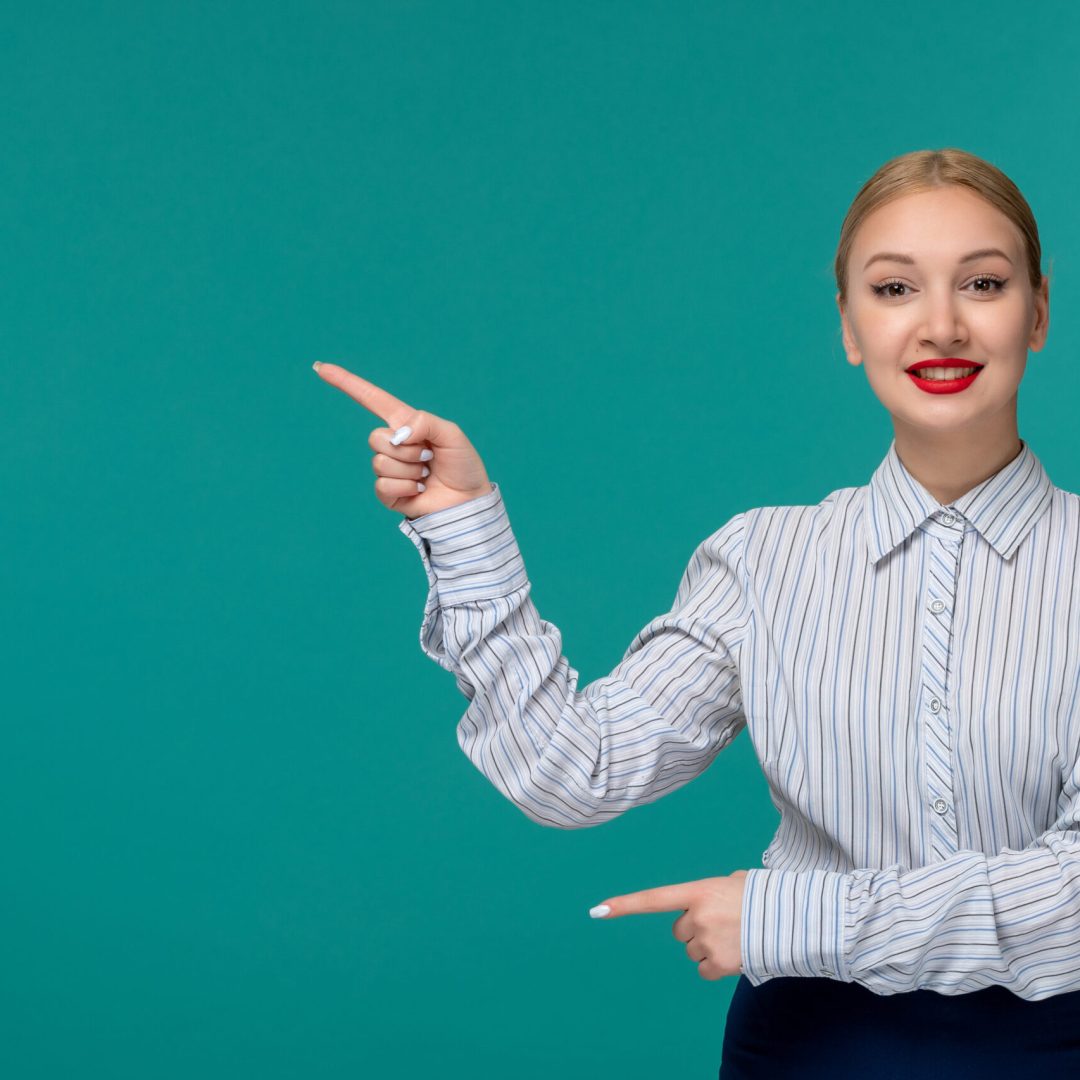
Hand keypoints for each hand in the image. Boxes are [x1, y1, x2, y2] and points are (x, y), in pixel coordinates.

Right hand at [312, 362, 492, 518]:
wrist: (469, 501)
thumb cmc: (463, 466)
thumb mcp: (451, 434)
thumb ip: (425, 422)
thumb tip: (396, 435)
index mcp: (405, 424)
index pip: (371, 399)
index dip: (346, 383)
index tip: (321, 368)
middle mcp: (393, 444)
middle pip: (375, 438)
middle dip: (406, 450)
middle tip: (429, 458)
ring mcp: (389, 469)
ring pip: (380, 463)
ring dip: (409, 470)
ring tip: (426, 475)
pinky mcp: (388, 493)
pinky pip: (382, 485)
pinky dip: (405, 488)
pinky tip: (419, 490)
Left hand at [590, 871, 747, 980]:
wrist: (792, 919)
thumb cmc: (762, 897)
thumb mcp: (734, 882)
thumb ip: (711, 891)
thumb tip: (700, 907)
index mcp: (699, 891)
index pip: (654, 899)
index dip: (624, 905)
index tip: (597, 910)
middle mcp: (698, 916)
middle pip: (679, 931)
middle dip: (695, 928)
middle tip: (722, 921)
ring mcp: (708, 941)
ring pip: (692, 951)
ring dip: (707, 946)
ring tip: (734, 935)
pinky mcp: (720, 964)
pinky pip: (703, 969)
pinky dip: (714, 966)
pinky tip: (734, 953)